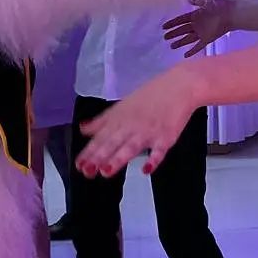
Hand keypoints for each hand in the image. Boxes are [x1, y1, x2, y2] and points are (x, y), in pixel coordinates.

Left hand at [76, 69, 197, 177]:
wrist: (179, 85)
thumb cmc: (150, 96)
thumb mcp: (122, 105)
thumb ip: (103, 120)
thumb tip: (83, 129)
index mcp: (120, 118)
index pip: (101, 137)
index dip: (89, 151)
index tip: (78, 164)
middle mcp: (131, 125)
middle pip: (113, 143)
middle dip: (99, 157)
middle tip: (87, 171)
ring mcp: (149, 132)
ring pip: (131, 147)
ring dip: (119, 159)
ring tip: (106, 171)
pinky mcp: (167, 137)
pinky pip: (159, 150)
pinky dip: (154, 160)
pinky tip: (146, 169)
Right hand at [163, 0, 232, 57]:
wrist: (232, 14)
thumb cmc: (220, 6)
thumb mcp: (207, 1)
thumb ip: (197, 1)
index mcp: (195, 15)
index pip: (180, 20)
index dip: (172, 23)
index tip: (164, 27)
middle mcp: (196, 24)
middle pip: (182, 30)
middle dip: (173, 33)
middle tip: (165, 37)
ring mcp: (201, 33)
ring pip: (188, 39)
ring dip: (180, 42)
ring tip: (171, 46)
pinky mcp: (207, 39)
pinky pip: (198, 46)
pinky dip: (192, 51)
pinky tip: (185, 55)